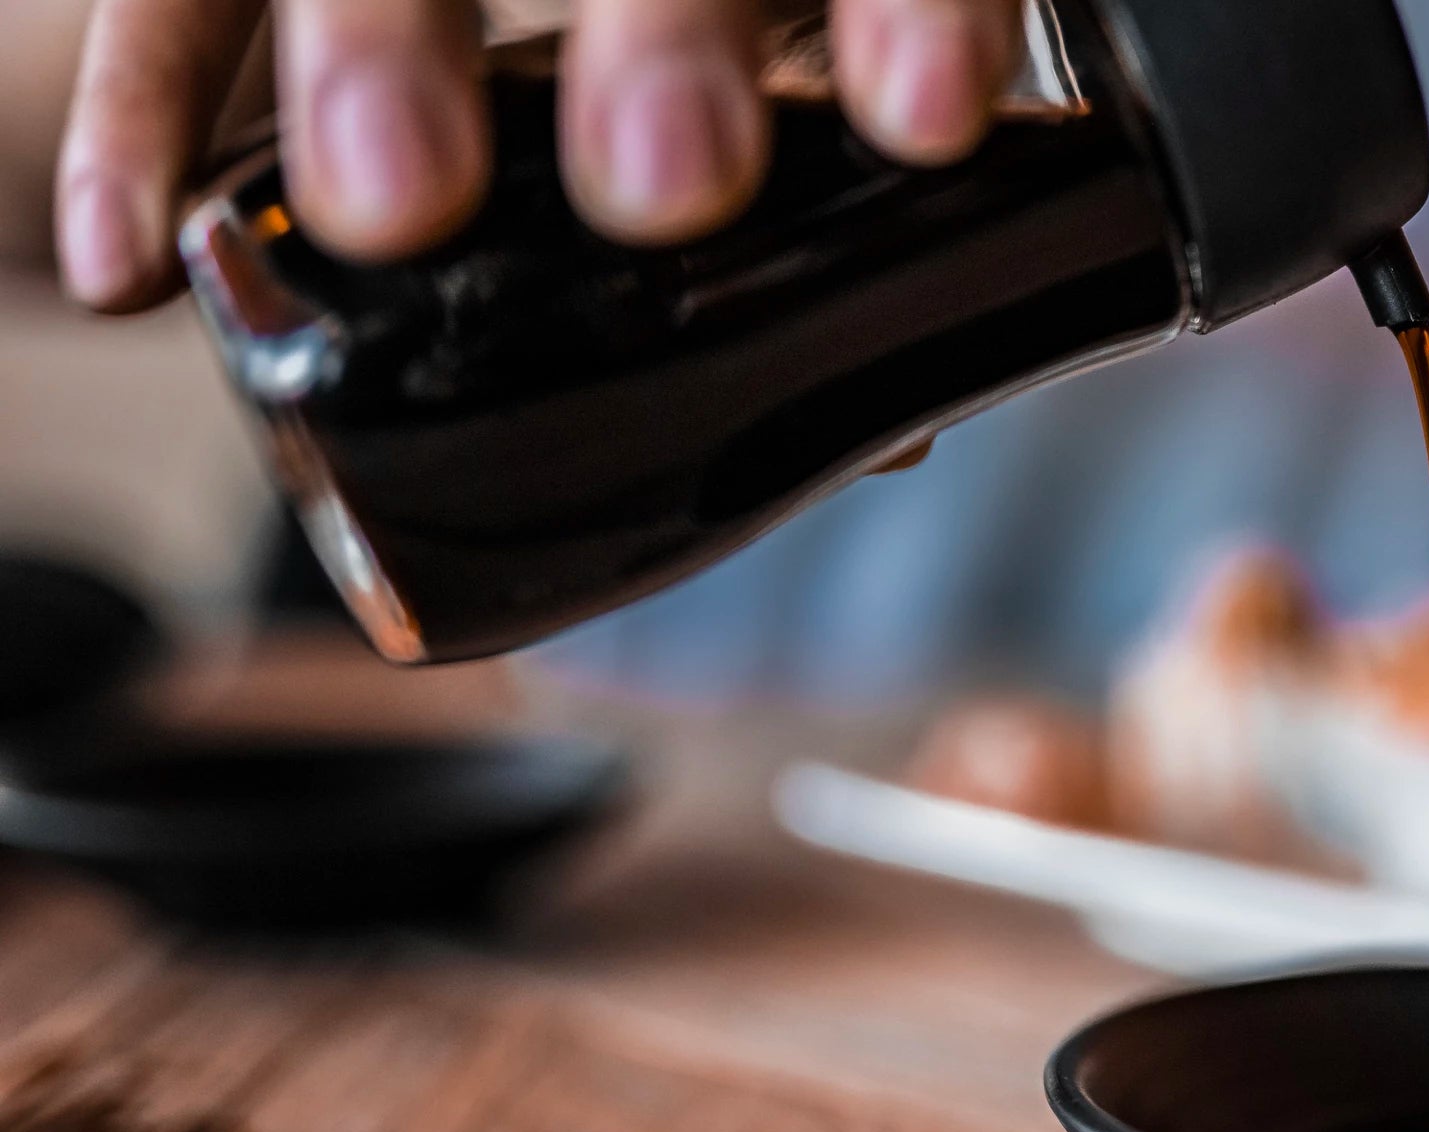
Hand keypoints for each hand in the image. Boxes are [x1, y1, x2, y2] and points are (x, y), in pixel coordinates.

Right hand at [55, 0, 1023, 311]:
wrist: (496, 4)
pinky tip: (128, 264)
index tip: (929, 123)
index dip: (916, 16)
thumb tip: (886, 424)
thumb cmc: (691, 45)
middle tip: (670, 181)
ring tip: (394, 207)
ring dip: (383, 52)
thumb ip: (822, 205)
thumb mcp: (776, 78)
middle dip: (656, 36)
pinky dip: (142, 118)